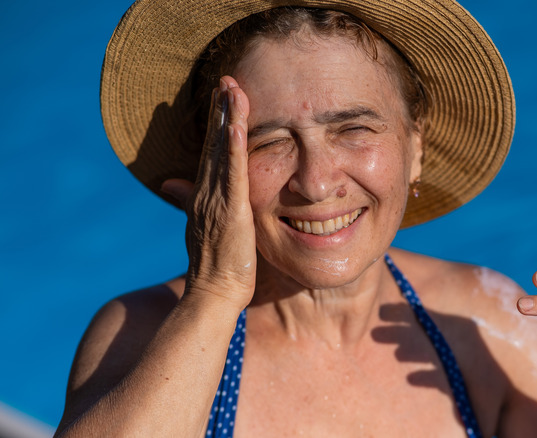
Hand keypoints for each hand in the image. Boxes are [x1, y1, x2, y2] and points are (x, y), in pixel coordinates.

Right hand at [161, 76, 255, 309]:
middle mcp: (205, 194)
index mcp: (203, 196)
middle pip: (214, 145)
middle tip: (227, 79)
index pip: (211, 153)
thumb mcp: (203, 228)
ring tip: (233, 89)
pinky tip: (239, 127)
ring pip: (223, 153)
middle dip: (221, 111)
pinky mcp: (230, 213)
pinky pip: (234, 176)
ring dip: (228, 119)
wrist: (213, 295)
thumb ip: (190, 202)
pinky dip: (236, 151)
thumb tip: (171, 184)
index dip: (217, 124)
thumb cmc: (215, 266)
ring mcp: (215, 202)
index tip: (223, 96)